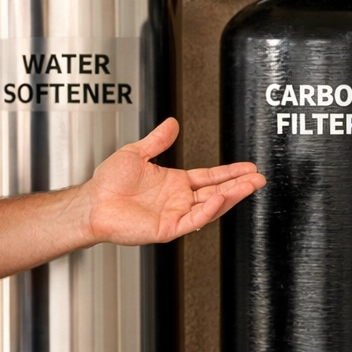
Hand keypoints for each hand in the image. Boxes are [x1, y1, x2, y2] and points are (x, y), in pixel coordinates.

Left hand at [82, 118, 264, 245]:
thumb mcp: (136, 153)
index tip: (248, 167)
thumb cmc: (108, 182)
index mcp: (174, 183)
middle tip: (259, 178)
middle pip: (216, 191)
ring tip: (249, 186)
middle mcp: (178, 200)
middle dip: (239, 185)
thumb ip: (157, 140)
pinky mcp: (167, 228)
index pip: (209, 177)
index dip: (230, 172)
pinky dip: (207, 209)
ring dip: (230, 196)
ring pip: (210, 206)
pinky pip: (193, 219)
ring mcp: (174, 214)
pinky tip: (219, 197)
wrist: (92, 202)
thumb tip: (172, 123)